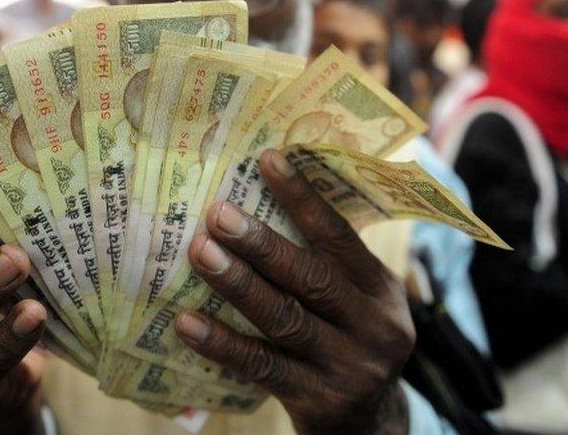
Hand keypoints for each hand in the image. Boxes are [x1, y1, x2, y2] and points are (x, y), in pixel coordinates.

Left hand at [175, 149, 413, 434]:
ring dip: (237, 283)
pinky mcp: (317, 400)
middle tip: (217, 213)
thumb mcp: (357, 300)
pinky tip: (186, 322)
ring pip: (283, 318)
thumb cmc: (348, 339)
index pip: (339, 236)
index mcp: (381, 288)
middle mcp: (373, 326)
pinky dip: (222, 342)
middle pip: (310, 277)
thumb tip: (260, 199)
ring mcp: (347, 366)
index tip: (266, 160)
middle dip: (261, 242)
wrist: (370, 425)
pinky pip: (261, 366)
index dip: (302, 198)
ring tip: (198, 252)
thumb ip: (326, 262)